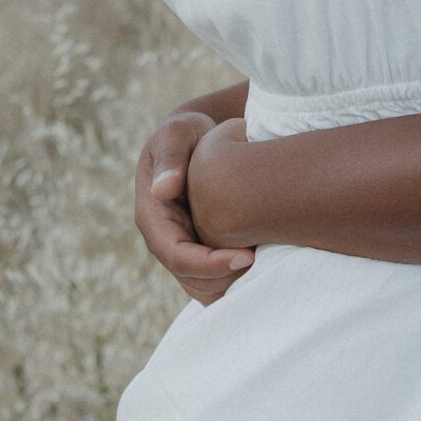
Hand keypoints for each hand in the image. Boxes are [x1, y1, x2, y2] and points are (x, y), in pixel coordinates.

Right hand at [136, 106, 254, 304]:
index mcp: (152, 217)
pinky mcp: (200, 251)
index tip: (247, 256)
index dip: (210, 264)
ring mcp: (182, 248)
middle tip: (266, 263)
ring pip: (204, 287)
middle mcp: (164, 239)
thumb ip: (170, 157)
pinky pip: (216, 281)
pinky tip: (266, 266)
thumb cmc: (188, 133)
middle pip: (191, 280)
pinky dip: (237, 281)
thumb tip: (163, 189)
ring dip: (233, 284)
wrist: (198, 140)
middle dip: (227, 277)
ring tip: (268, 266)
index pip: (177, 256)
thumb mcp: (178, 133)